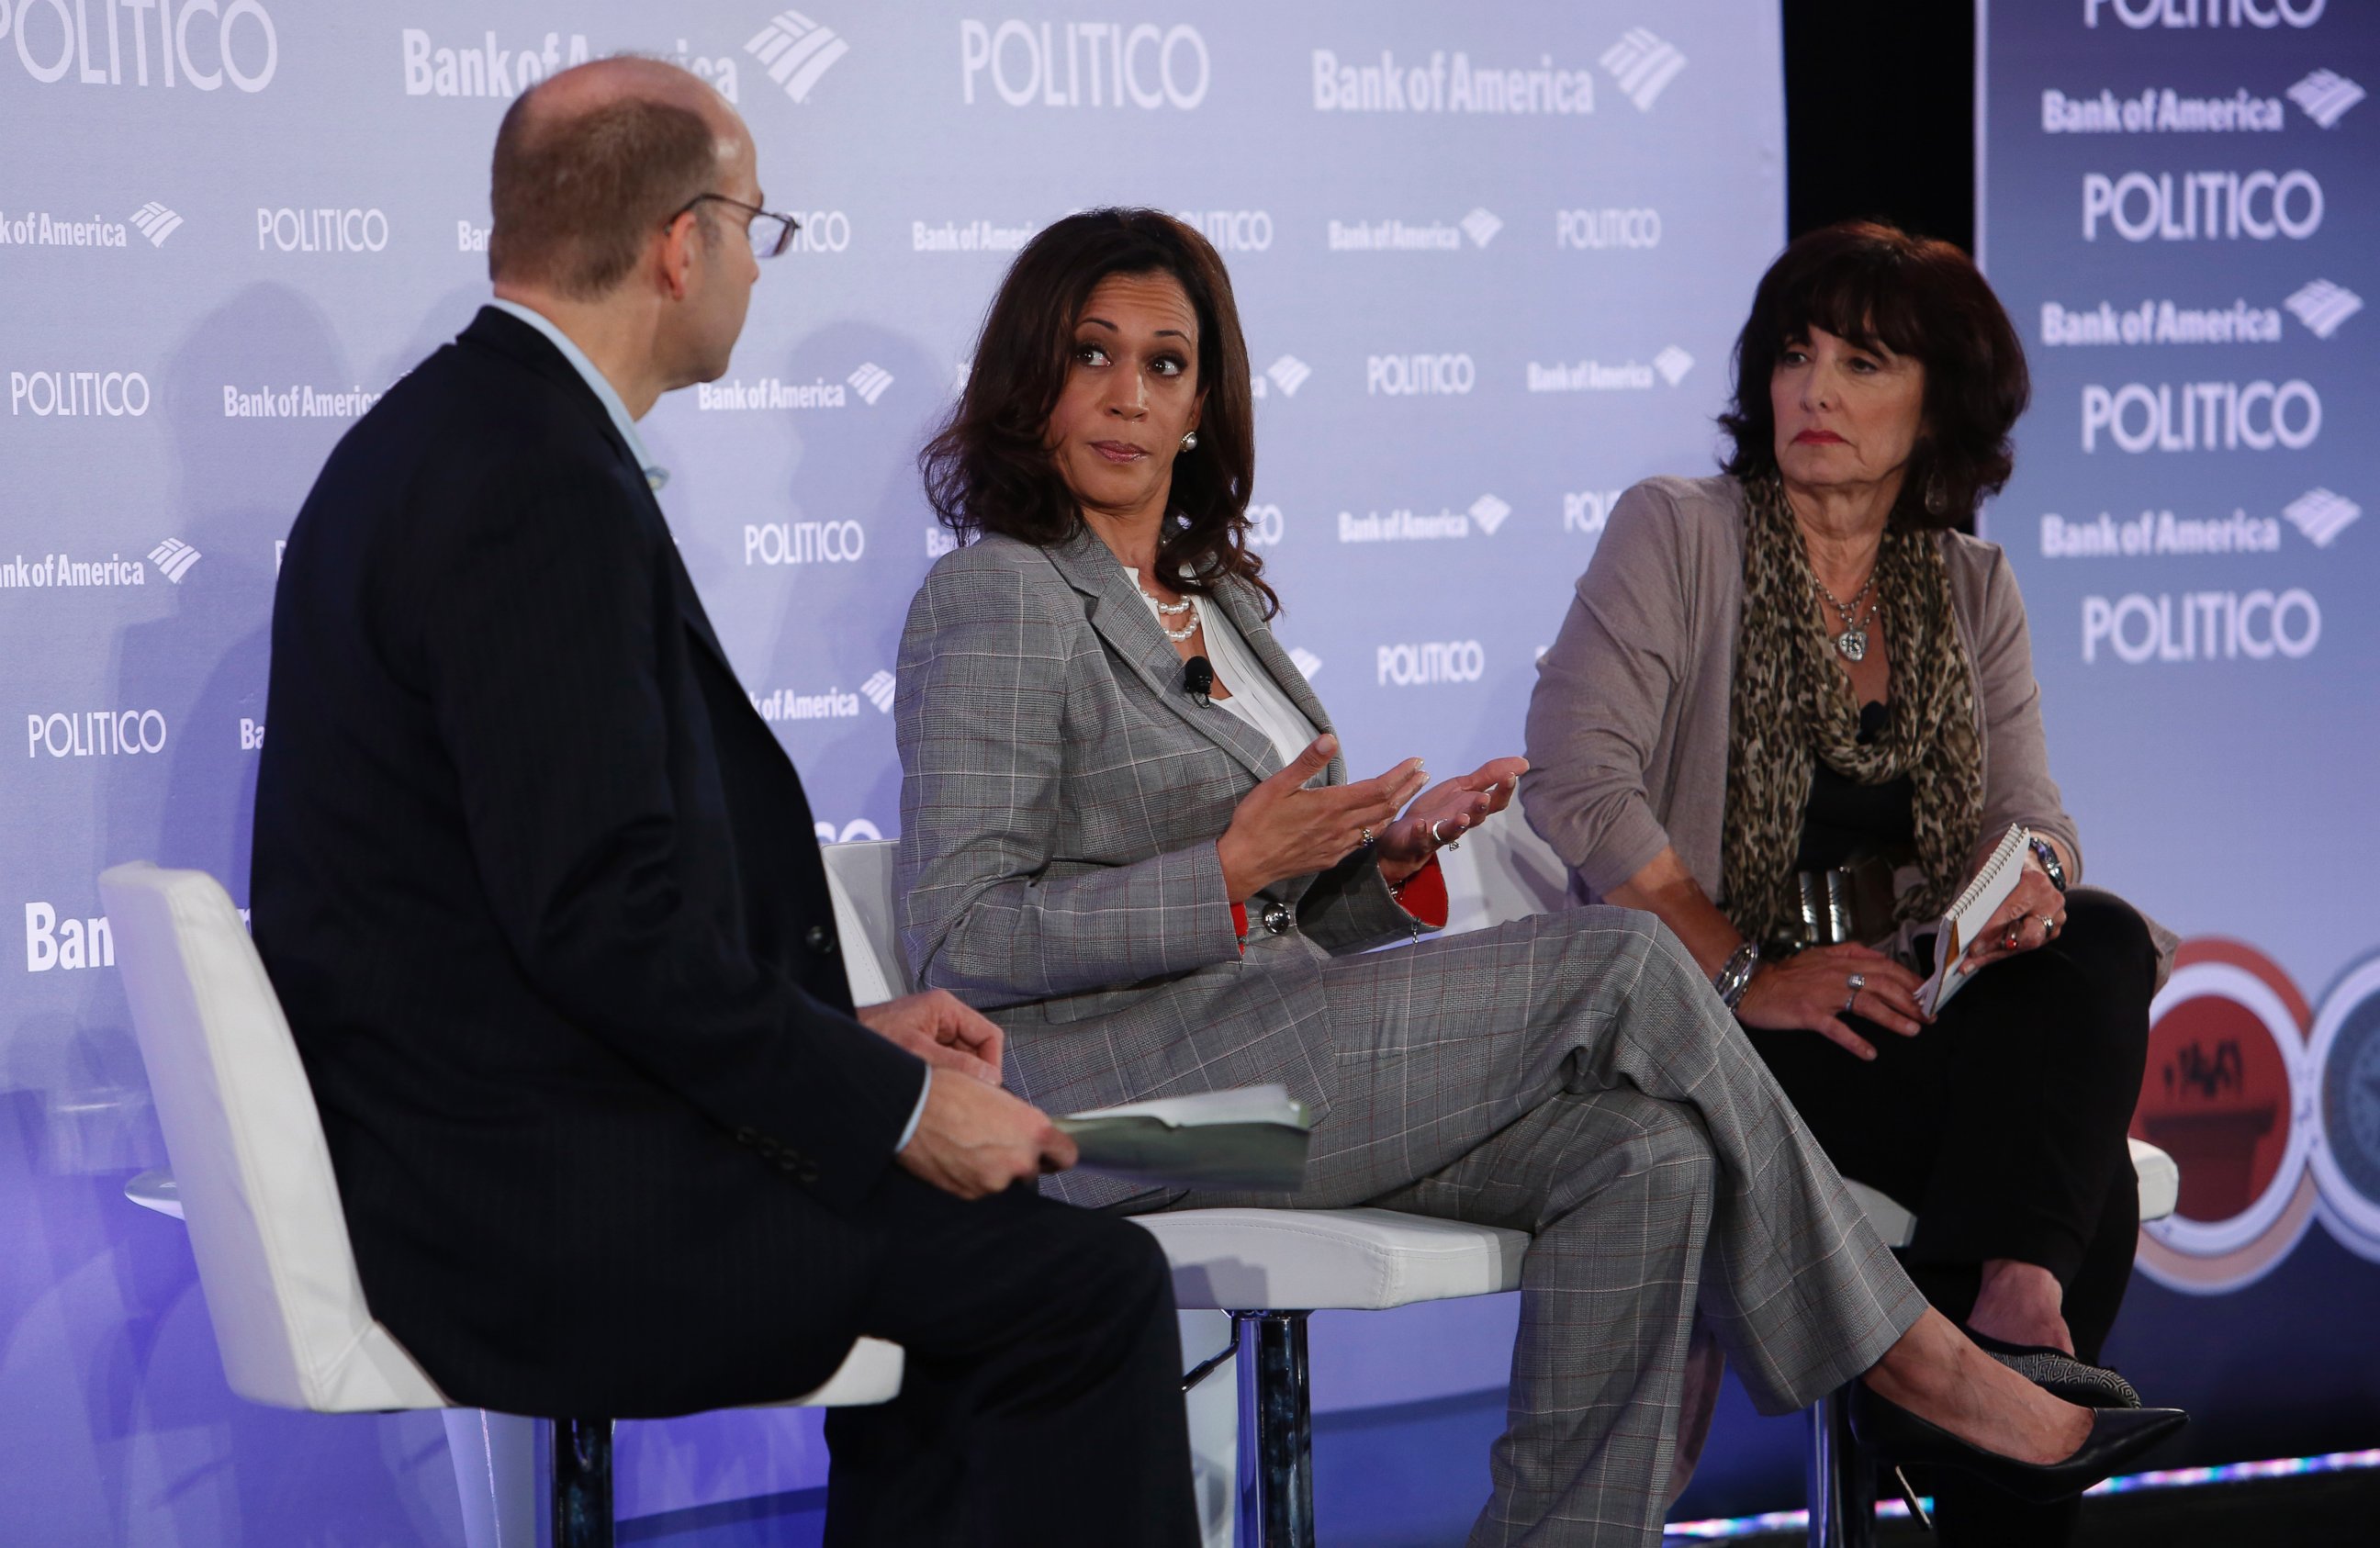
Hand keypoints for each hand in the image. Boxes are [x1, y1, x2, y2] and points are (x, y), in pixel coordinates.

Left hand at [856, 990, 1002, 1084]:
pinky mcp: (921, 1047)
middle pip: (977, 1049)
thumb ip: (956, 1064)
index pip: (989, 1035)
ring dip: (956, 1077)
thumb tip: (988, 1077)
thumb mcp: (918, 1052)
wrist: (838, 1047)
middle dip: (972, 1072)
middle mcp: (940, 1018)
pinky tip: (931, 1088)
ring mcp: (931, 1033)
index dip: (992, 1063)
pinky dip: (943, 1079)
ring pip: (962, 1060)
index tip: (988, 1086)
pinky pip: (945, 1065)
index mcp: (944, 1008)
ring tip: (942, 1090)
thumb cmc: (868, 1036)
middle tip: (964, 1093)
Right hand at [894, 1072, 1076, 1198]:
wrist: (910, 1110)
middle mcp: (1019, 1160)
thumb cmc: (948, 1093)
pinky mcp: (971, 1193)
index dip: (1055, 1152)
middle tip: (992, 1139)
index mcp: (1032, 1130)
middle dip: (1017, 1158)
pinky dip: (971, 1176)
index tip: (1049, 1152)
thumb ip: (1019, 1118)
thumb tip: (1023, 1130)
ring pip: (1003, 1180)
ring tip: (968, 1145)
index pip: (1066, 1155)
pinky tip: (956, 1155)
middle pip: (1031, 1169)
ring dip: (992, 1168)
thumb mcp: (997, 1093)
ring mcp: (995, 1181)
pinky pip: (979, 1187)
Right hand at [1216, 734, 1429, 902]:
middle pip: (1385, 807)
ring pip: (1376, 826)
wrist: (1244, 864)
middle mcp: (1339, 828)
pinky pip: (1361, 842)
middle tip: (1422, 774)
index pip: (1377, 788)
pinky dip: (1376, 827)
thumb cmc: (1256, 822)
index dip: (1400, 775)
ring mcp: (1337, 846)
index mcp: (1330, 806)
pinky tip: (1376, 822)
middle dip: (1406, 789)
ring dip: (1396, 808)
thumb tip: (1331, 738)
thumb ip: (1308, 762)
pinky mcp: (1329, 858)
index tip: (1416, 762)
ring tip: (1407, 794)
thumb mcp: (1277, 785)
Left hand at [1375, 757, 1529, 882]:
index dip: (1504, 790)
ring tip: (1462, 817)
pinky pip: (1420, 838)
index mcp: (1471, 807)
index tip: (1512, 775)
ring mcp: (1438, 832)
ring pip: (1452, 831)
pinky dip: (1421, 832)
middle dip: (1481, 808)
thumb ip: (1490, 776)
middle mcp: (1459, 822)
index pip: (1494, 801)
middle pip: (1476, 818)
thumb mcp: (1462, 788)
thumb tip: (1523, 763)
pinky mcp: (1417, 840)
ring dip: (1458, 824)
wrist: (1405, 835)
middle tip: (1486, 798)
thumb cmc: (1438, 811)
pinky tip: (1420, 825)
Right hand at [1735, 943, 1930, 1060]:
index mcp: (1841, 961)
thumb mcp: (1819, 954)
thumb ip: (1849, 952)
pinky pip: (1836, 1029)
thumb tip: (1877, 955)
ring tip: (1912, 1031)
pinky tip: (1870, 1053)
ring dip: (1892, 1018)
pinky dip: (1855, 1042)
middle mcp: (1836, 975)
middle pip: (1882, 985)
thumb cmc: (1786, 975)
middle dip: (1910, 1001)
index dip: (1910, 981)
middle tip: (1929, 1017)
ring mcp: (1822, 995)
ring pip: (1866, 1004)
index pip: (1885, 967)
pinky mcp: (1809, 1014)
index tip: (1927, 994)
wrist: (1752, 986)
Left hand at [1961, 863, 2065, 969]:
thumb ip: (1979, 894)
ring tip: (1969, 964)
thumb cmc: (2004, 869)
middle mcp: (2050, 901)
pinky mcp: (2054, 929)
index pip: (2011, 912)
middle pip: (2026, 936)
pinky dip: (2003, 951)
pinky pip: (2027, 945)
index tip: (1972, 948)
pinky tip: (1983, 958)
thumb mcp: (1989, 874)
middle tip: (1969, 961)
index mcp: (2035, 883)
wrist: (2031, 864)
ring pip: (2025, 944)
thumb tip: (1958, 923)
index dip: (1991, 932)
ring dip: (1995, 954)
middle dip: (1995, 949)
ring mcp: (2056, 917)